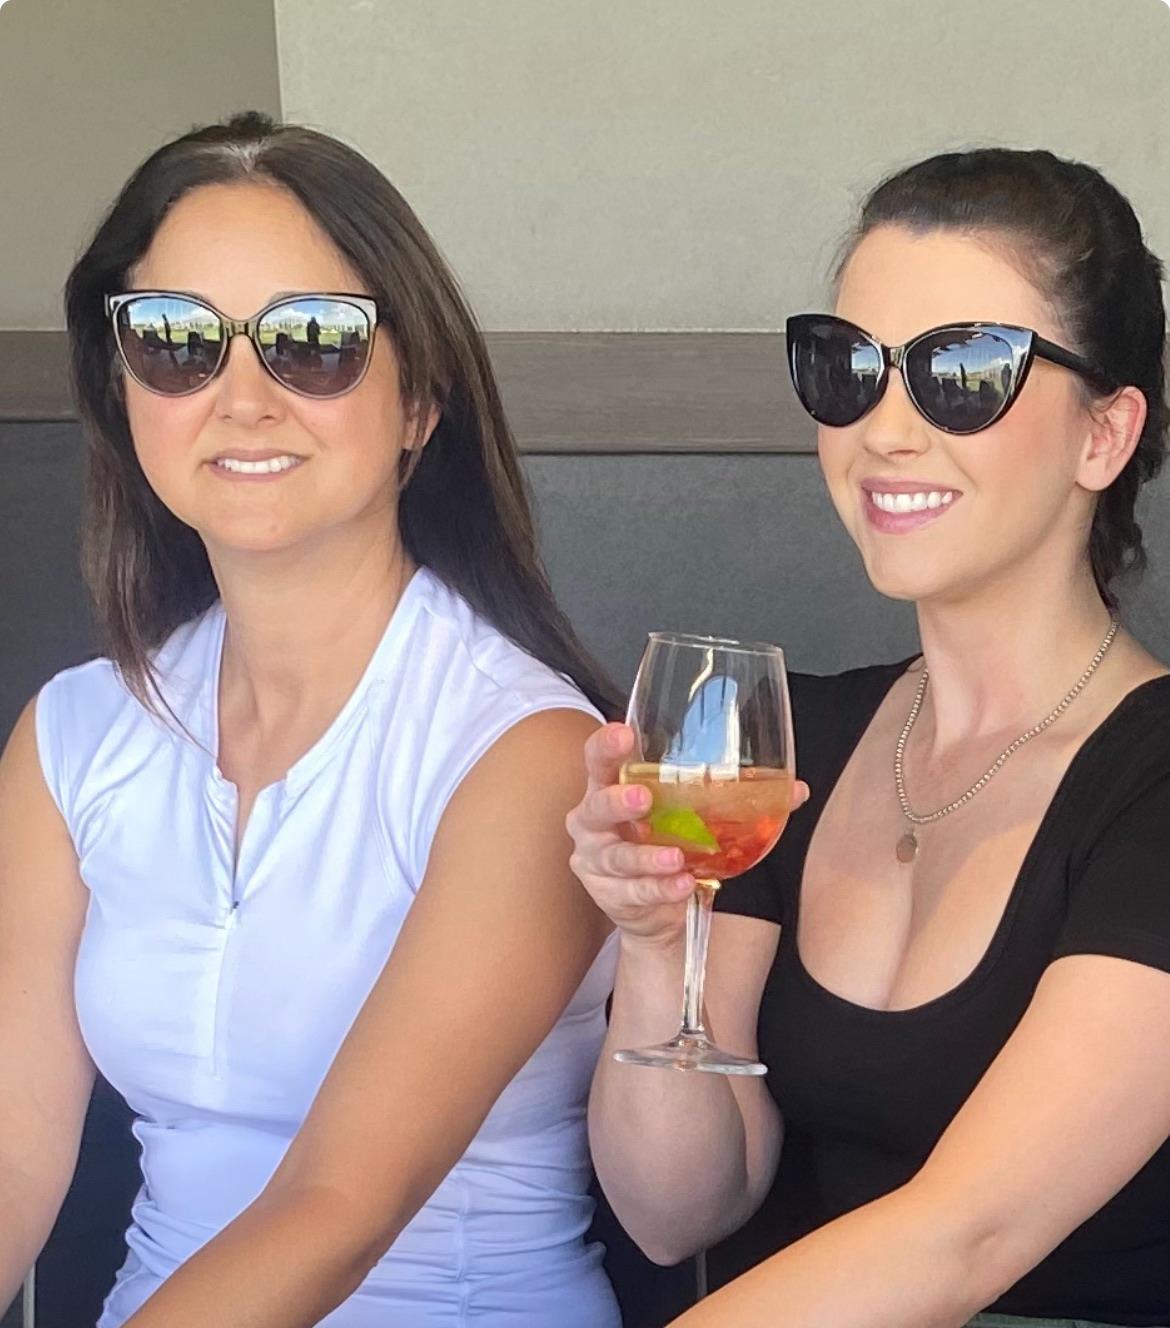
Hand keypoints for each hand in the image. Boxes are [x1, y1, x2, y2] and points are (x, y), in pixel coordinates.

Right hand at [566, 723, 807, 947]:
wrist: (657, 906)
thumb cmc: (668, 841)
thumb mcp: (693, 815)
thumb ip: (737, 797)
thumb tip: (795, 789)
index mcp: (612, 787)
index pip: (598, 760)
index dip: (606, 746)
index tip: (624, 733)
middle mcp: (594, 822)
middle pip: (595, 806)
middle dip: (617, 801)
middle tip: (643, 798)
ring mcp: (598, 861)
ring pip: (617, 857)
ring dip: (647, 856)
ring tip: (676, 856)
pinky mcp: (610, 895)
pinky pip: (635, 891)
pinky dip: (660, 889)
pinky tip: (682, 884)